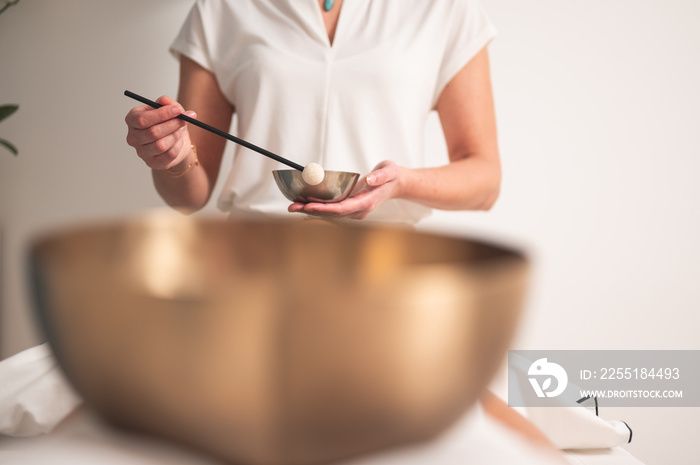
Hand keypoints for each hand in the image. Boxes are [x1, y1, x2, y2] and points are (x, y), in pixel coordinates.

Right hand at [125, 95, 195, 169]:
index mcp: (132, 120)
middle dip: (173, 125)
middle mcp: (133, 137)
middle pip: (153, 133)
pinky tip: (179, 141)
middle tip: (185, 119)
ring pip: (161, 145)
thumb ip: (167, 102)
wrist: (175, 140)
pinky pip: (168, 155)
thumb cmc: (168, 122)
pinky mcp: (152, 162)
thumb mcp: (169, 108)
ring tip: (180, 130)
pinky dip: (178, 146)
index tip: (178, 110)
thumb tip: (165, 101)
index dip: (161, 114)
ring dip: (175, 136)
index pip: (142, 119)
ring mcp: (141, 152)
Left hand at [288, 160, 402, 219]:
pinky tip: (304, 203)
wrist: (395, 184)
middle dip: (311, 210)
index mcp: (367, 203)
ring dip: (311, 210)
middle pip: (332, 213)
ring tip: (293, 205)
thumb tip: (369, 180)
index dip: (325, 208)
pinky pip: (331, 209)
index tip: (310, 206)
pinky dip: (317, 206)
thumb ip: (380, 176)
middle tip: (292, 206)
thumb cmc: (391, 176)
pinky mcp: (349, 207)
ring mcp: (354, 210)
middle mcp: (359, 210)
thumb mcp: (389, 171)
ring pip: (329, 213)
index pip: (342, 208)